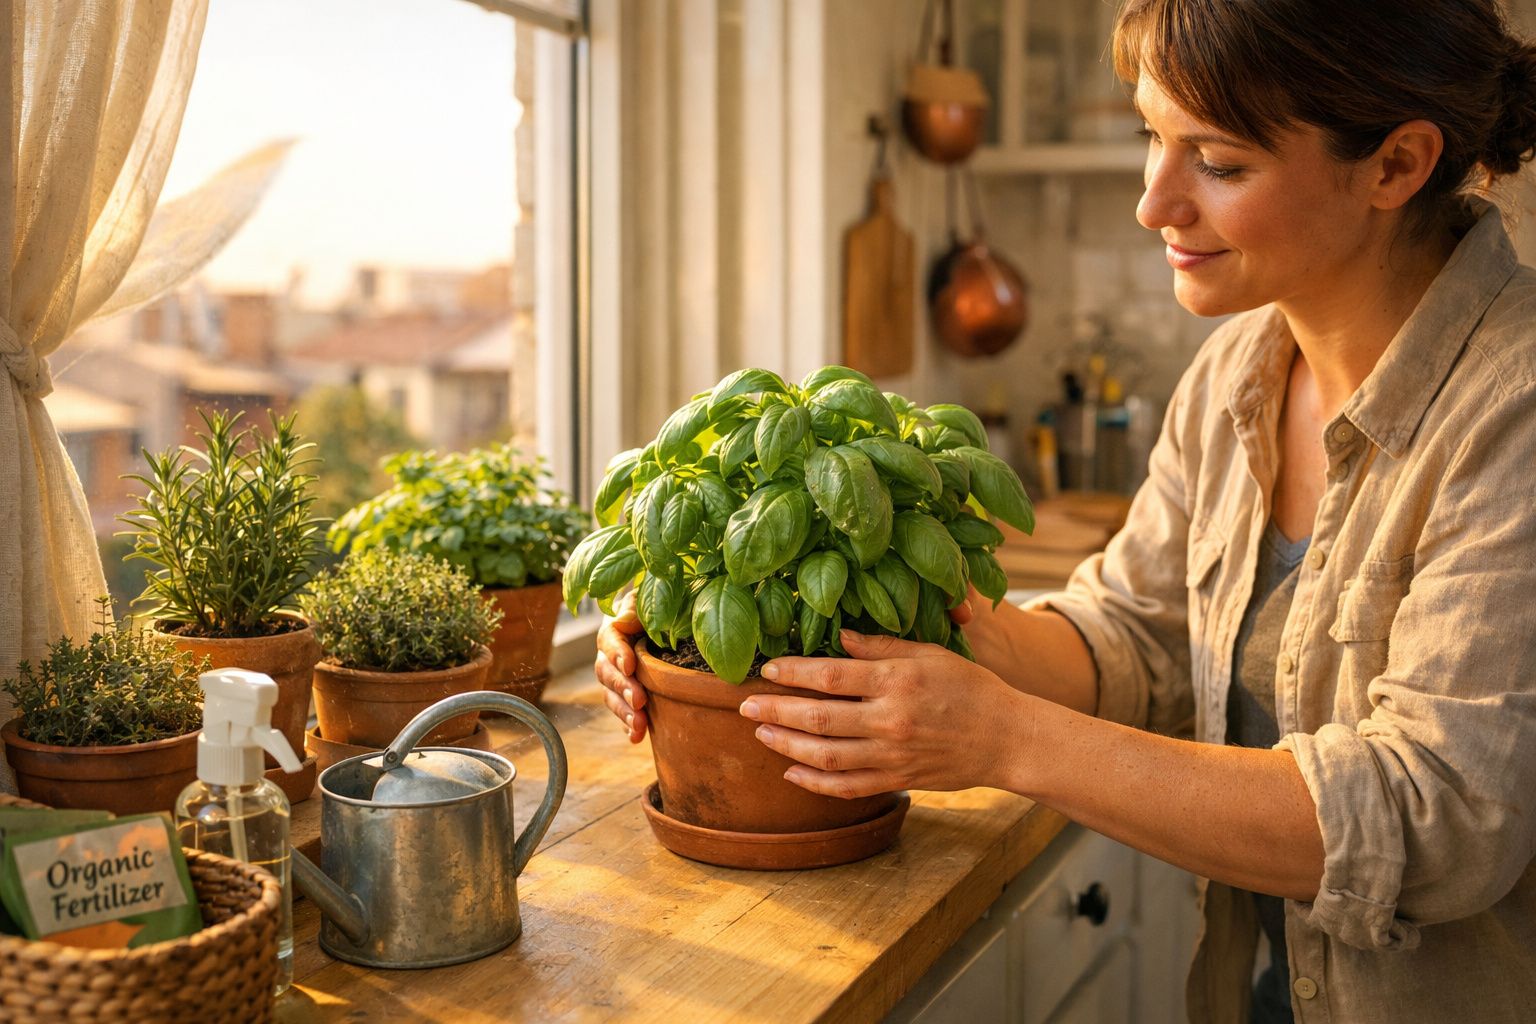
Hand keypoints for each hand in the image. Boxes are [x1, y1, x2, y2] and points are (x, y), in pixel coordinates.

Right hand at [594, 591, 648, 742]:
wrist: (661, 620)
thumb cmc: (657, 604)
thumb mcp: (647, 599)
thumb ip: (636, 609)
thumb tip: (621, 623)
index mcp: (613, 629)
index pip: (608, 641)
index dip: (617, 654)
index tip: (630, 666)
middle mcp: (608, 656)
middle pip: (607, 673)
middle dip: (623, 688)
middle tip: (640, 700)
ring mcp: (615, 678)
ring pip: (611, 696)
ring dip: (624, 712)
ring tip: (640, 725)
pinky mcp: (626, 695)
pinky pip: (622, 712)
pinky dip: (628, 726)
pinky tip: (636, 738)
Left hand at [739, 629, 1033, 798]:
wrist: (1007, 738)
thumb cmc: (970, 688)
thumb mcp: (930, 654)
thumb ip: (884, 648)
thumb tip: (843, 639)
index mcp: (896, 682)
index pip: (830, 676)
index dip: (793, 673)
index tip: (768, 669)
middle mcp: (890, 721)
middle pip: (818, 719)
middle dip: (775, 712)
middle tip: (745, 706)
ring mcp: (892, 756)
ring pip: (825, 757)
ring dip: (786, 746)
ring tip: (761, 735)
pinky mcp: (897, 781)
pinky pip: (847, 788)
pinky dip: (814, 783)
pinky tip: (791, 772)